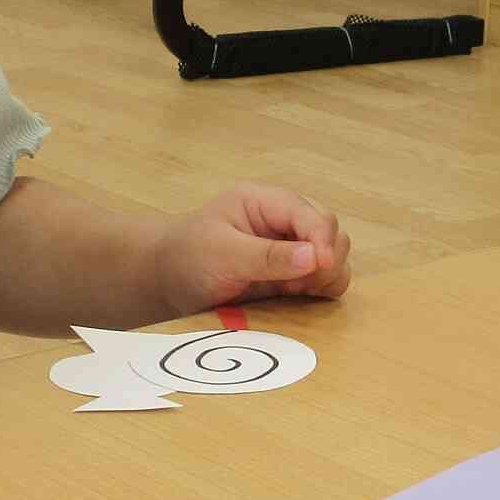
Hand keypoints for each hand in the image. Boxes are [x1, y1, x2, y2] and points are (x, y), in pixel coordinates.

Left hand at [152, 183, 353, 312]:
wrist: (165, 281)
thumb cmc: (186, 258)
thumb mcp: (223, 254)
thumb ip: (268, 256)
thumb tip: (316, 257)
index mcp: (265, 202)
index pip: (310, 214)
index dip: (322, 239)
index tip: (321, 266)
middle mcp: (282, 221)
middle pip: (330, 231)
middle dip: (327, 258)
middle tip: (302, 284)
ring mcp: (289, 248)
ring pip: (334, 255)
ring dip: (327, 275)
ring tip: (297, 291)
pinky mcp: (290, 275)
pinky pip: (324, 279)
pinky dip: (322, 289)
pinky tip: (300, 297)